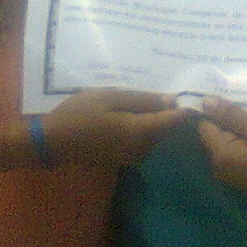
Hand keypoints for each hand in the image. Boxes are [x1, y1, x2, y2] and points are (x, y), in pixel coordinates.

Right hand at [43, 88, 191, 166]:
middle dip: (165, 109)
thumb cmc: (80, 114)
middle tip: (159, 88)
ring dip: (150, 117)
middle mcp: (143, 148)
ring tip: (137, 98)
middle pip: (164, 126)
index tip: (192, 93)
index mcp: (141, 131)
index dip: (187, 107)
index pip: (175, 120)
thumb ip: (143, 100)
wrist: (53, 142)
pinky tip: (125, 112)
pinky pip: (140, 139)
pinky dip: (138, 125)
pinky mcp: (124, 158)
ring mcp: (133, 156)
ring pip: (152, 133)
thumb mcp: (111, 98)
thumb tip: (173, 99)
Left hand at [196, 97, 246, 211]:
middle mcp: (219, 169)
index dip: (217, 112)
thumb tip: (205, 101)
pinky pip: (236, 155)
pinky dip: (245, 145)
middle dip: (230, 123)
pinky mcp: (242, 180)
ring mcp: (230, 177)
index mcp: (220, 157)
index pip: (204, 126)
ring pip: (227, 144)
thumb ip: (232, 116)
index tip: (236, 106)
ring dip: (240, 133)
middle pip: (215, 135)